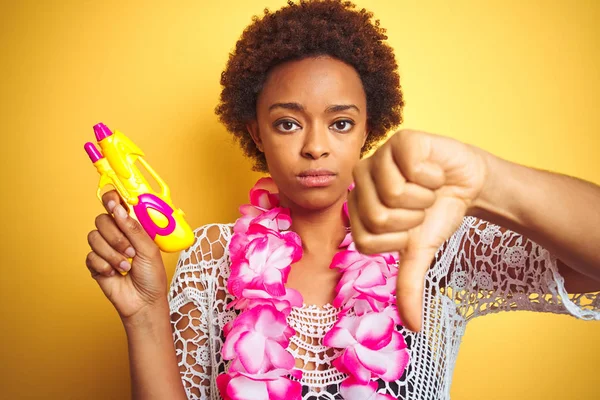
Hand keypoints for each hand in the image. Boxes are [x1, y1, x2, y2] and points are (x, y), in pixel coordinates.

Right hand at [85, 190, 168, 321]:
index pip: (117, 204)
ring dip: (112, 254)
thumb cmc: (152, 276)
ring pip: (94, 237)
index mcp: (132, 227)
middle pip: (102, 220)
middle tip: (130, 251)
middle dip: (115, 237)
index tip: (113, 203)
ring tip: (126, 266)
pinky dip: (105, 265)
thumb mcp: (150, 250)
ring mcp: (104, 248)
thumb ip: (135, 229)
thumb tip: (119, 209)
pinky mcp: (95, 263)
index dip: (112, 199)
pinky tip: (115, 273)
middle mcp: (117, 234)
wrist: (144, 302)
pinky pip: (90, 256)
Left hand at [348, 129, 488, 330]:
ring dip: (424, 198)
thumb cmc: (436, 214)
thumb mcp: (419, 251)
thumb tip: (412, 327)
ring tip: (426, 188)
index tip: (411, 227)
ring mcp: (378, 156)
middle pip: (377, 218)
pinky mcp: (401, 139)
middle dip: (413, 219)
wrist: (467, 184)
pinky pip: (412, 170)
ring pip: (394, 194)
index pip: (365, 241)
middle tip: (421, 206)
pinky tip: (432, 171)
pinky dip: (433, 177)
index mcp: (356, 207)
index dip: (398, 241)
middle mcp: (360, 179)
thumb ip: (408, 285)